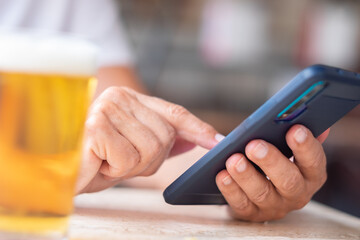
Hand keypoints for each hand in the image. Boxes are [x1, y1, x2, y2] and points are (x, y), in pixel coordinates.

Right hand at [76, 87, 219, 193]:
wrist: (58, 171)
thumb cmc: (96, 160)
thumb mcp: (135, 150)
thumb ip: (163, 141)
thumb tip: (197, 139)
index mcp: (130, 99)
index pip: (174, 112)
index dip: (197, 128)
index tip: (218, 141)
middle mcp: (119, 98)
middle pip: (166, 135)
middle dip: (150, 159)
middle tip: (121, 160)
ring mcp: (106, 109)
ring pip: (152, 148)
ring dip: (132, 166)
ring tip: (109, 161)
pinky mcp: (96, 126)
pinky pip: (129, 158)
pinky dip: (116, 170)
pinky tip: (99, 163)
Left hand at [216, 125, 329, 221]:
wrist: (232, 170)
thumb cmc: (256, 147)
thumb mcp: (267, 132)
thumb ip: (279, 124)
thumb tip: (288, 118)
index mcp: (308, 170)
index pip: (314, 160)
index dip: (306, 146)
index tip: (294, 130)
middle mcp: (296, 191)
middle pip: (289, 181)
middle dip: (271, 161)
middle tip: (254, 145)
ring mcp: (273, 205)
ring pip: (262, 193)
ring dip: (247, 176)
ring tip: (234, 160)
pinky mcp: (251, 213)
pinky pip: (241, 204)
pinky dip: (231, 189)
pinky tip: (222, 175)